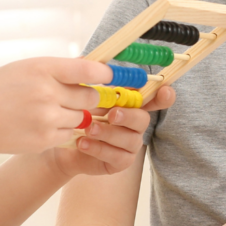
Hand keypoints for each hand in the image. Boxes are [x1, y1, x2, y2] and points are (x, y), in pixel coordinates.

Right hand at [0, 57, 133, 160]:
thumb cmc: (0, 89)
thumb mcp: (27, 67)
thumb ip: (59, 68)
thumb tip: (93, 65)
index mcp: (43, 69)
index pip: (87, 68)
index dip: (105, 72)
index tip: (110, 75)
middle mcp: (48, 93)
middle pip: (91, 96)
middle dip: (87, 96)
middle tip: (76, 95)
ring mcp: (47, 118)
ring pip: (83, 117)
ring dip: (76, 114)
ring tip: (53, 110)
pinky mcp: (46, 139)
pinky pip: (70, 133)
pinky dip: (64, 129)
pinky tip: (44, 124)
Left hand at [52, 84, 175, 177]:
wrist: (60, 141)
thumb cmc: (77, 113)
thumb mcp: (81, 93)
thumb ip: (91, 78)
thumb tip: (95, 63)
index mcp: (131, 104)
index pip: (155, 98)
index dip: (164, 96)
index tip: (164, 90)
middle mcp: (135, 124)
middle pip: (143, 119)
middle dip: (128, 116)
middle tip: (111, 114)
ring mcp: (130, 144)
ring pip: (131, 140)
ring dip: (109, 133)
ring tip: (89, 129)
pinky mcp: (121, 162)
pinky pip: (117, 157)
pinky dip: (99, 149)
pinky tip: (83, 143)